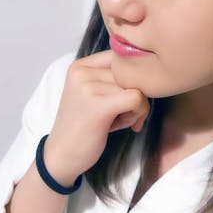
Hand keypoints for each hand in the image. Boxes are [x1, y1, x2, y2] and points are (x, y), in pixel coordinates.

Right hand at [43, 49, 150, 183]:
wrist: (62, 156)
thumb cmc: (84, 127)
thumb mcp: (94, 93)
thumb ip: (113, 78)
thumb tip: (150, 70)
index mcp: (80, 66)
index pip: (121, 57)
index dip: (130, 78)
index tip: (123, 98)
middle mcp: (82, 72)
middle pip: (131, 72)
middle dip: (135, 95)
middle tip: (123, 115)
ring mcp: (88, 87)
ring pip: (137, 86)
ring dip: (136, 108)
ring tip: (118, 120)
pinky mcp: (98, 105)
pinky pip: (137, 99)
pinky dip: (139, 114)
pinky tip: (126, 125)